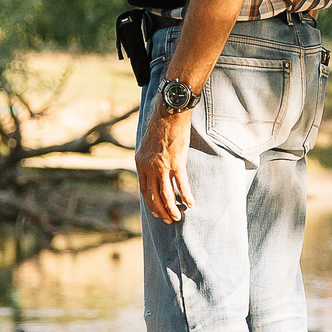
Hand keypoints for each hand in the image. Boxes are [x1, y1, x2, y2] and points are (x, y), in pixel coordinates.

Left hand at [134, 93, 194, 223]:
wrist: (168, 111)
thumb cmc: (159, 123)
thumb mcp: (147, 142)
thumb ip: (148, 156)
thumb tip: (153, 165)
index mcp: (140, 163)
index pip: (143, 189)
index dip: (150, 203)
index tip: (156, 211)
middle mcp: (149, 167)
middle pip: (153, 196)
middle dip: (161, 210)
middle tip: (169, 220)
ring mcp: (162, 166)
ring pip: (166, 194)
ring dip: (172, 209)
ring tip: (178, 218)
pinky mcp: (176, 162)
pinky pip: (181, 184)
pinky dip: (186, 196)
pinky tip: (191, 204)